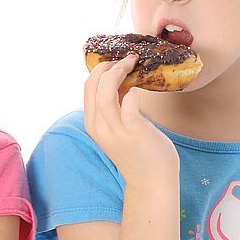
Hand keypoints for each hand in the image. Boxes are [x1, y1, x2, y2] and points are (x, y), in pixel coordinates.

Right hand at [84, 55, 178, 182]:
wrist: (152, 181)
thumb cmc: (141, 151)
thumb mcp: (121, 127)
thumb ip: (118, 107)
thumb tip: (124, 82)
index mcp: (93, 123)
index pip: (87, 87)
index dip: (100, 69)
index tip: (116, 60)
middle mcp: (99, 127)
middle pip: (92, 86)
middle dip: (107, 66)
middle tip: (126, 59)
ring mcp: (115, 131)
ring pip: (105, 94)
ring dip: (117, 74)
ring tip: (132, 64)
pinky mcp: (134, 133)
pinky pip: (128, 107)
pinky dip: (132, 94)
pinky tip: (139, 90)